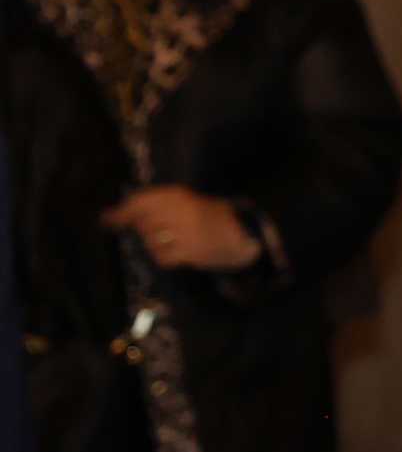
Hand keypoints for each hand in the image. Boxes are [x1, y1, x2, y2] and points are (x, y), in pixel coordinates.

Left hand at [102, 186, 258, 271]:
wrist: (244, 233)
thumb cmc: (211, 216)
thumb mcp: (186, 201)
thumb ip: (155, 205)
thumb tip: (114, 216)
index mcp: (179, 194)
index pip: (140, 201)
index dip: (121, 211)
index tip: (107, 220)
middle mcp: (181, 210)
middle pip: (141, 221)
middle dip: (137, 229)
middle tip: (142, 232)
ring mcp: (187, 231)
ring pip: (150, 239)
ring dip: (150, 243)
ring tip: (164, 241)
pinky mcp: (193, 250)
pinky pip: (163, 256)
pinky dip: (162, 256)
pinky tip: (170, 253)